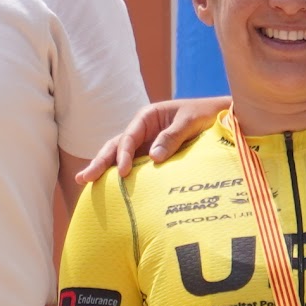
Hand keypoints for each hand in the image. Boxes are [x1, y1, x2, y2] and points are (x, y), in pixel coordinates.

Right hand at [79, 96, 225, 185]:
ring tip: (84, 182)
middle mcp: (141, 131)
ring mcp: (145, 145)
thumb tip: (153, 158)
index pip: (128, 137)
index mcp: (147, 117)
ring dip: (103, 169)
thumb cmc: (206, 115)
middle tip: (83, 178)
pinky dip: (120, 176)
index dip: (122, 154)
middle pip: (116, 147)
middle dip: (99, 162)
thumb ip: (172, 137)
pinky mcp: (151, 158)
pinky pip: (134, 167)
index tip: (121, 172)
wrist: (222, 118)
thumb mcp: (191, 122)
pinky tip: (110, 190)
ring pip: (119, 157)